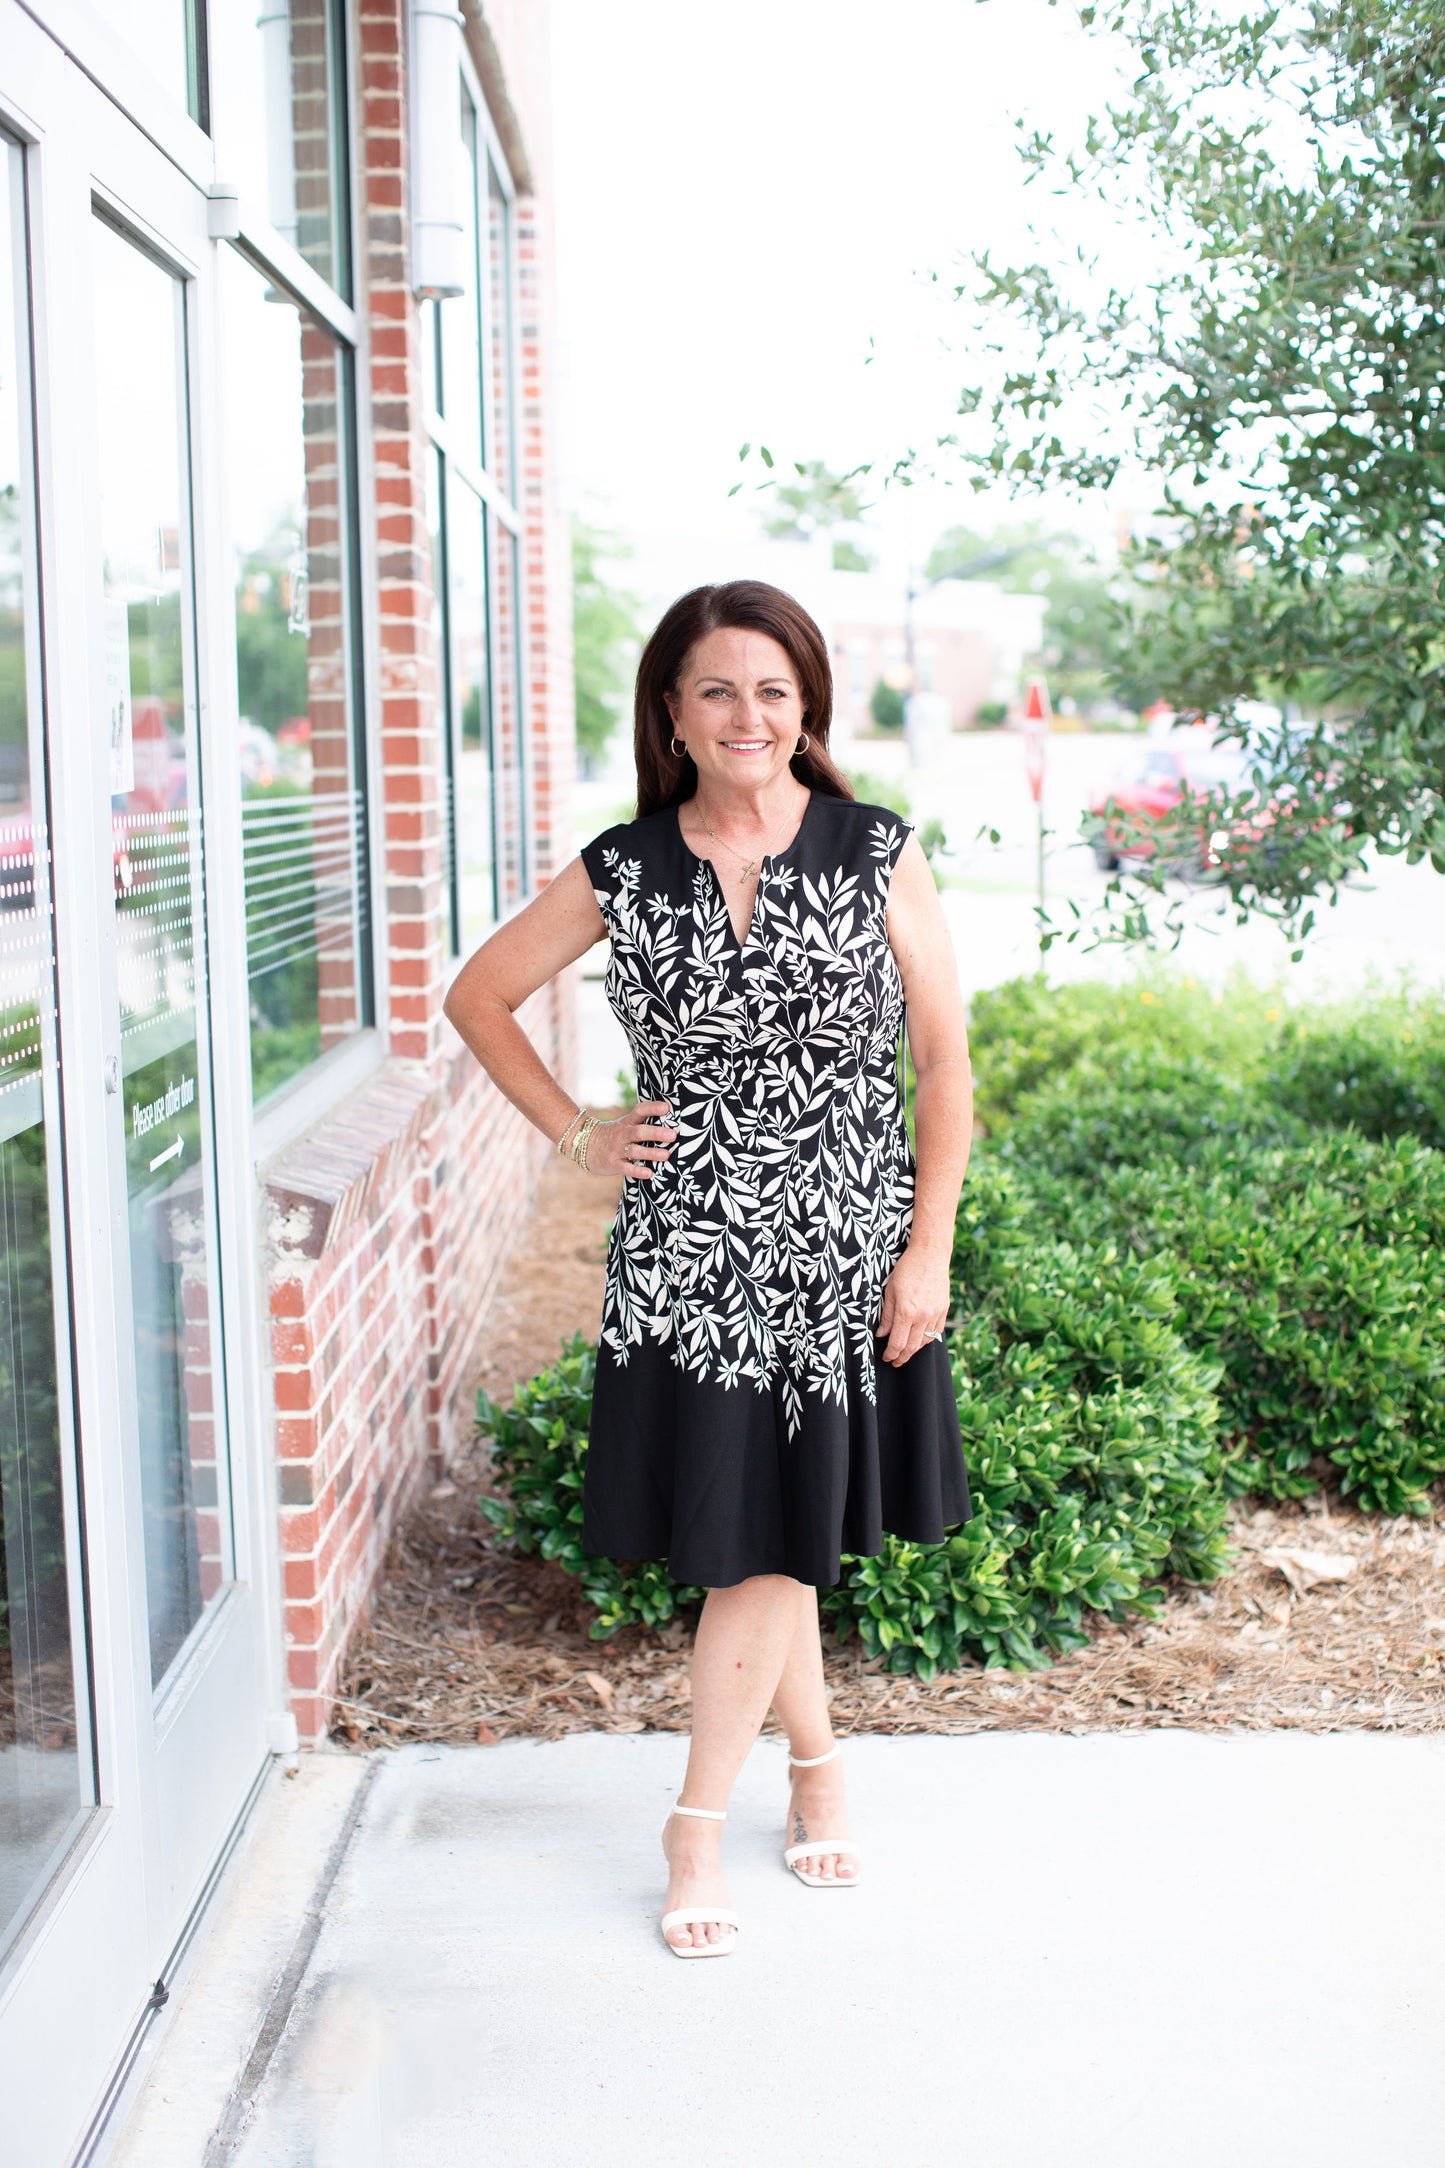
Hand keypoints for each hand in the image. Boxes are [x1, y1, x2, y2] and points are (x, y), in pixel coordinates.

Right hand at [584, 1100, 677, 1180]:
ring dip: (651, 1153)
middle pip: (639, 1132)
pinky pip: (626, 1168)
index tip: (667, 1107)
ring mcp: (617, 1149)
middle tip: (673, 1135)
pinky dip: (638, 1171)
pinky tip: (649, 1173)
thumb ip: (643, 1123)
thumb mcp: (625, 1124)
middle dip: (656, 1133)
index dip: (653, 1108)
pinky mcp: (613, 1164)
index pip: (640, 1111)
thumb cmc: (613, 1135)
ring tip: (666, 1155)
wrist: (584, 1144)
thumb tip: (670, 1122)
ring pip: (635, 1150)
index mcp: (628, 1122)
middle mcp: (623, 1134)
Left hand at [875, 1244, 949, 1366]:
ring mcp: (935, 1314)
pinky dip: (927, 1339)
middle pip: (912, 1347)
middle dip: (902, 1357)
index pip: (898, 1343)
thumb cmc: (906, 1269)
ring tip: (905, 1352)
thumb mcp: (890, 1291)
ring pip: (925, 1342)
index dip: (891, 1354)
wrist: (930, 1255)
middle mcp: (922, 1316)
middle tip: (895, 1361)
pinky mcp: (943, 1310)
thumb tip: (882, 1334)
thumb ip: (886, 1315)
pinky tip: (919, 1339)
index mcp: (906, 1312)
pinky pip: (936, 1332)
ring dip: (914, 1350)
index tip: (887, 1358)